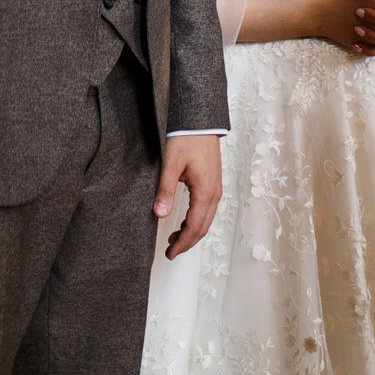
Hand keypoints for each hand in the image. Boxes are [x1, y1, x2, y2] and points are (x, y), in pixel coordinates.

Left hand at [155, 133, 221, 259]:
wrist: (199, 122)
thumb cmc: (186, 139)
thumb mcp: (171, 165)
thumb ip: (165, 191)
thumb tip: (159, 214)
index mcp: (205, 191)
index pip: (194, 226)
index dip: (182, 242)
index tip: (170, 252)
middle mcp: (214, 193)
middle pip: (202, 227)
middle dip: (187, 242)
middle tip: (170, 252)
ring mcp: (215, 189)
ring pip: (206, 220)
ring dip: (191, 232)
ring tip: (173, 239)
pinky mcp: (212, 184)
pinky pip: (206, 210)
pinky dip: (195, 221)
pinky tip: (183, 222)